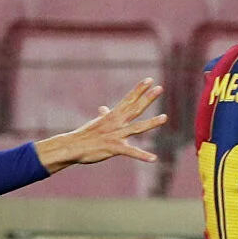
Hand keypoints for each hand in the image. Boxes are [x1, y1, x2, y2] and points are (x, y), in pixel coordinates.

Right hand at [34, 78, 166, 172]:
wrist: (73, 146)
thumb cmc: (85, 136)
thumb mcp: (96, 123)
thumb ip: (104, 116)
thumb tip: (103, 108)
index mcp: (113, 116)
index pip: (128, 99)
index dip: (139, 90)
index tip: (149, 80)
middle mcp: (116, 123)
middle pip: (135, 108)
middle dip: (147, 98)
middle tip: (160, 88)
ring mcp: (115, 135)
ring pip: (136, 128)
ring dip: (151, 123)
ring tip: (164, 117)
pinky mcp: (113, 148)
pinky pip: (130, 152)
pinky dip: (142, 155)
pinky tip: (153, 158)